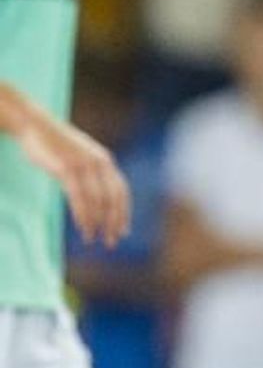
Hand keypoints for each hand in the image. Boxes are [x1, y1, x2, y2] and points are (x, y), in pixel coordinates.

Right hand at [16, 111, 127, 245]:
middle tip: (111, 242)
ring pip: (97, 200)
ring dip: (96, 222)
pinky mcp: (66, 168)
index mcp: (106, 161)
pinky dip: (83, 214)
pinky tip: (83, 226)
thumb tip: (99, 197)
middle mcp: (100, 163)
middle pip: (113, 199)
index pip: (121, 192)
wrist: (35, 125)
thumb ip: (92, 174)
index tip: (123, 231)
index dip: (123, 213)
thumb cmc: (56, 145)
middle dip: (113, 222)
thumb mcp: (80, 157)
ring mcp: (83, 165)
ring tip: (92, 238)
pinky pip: (79, 197)